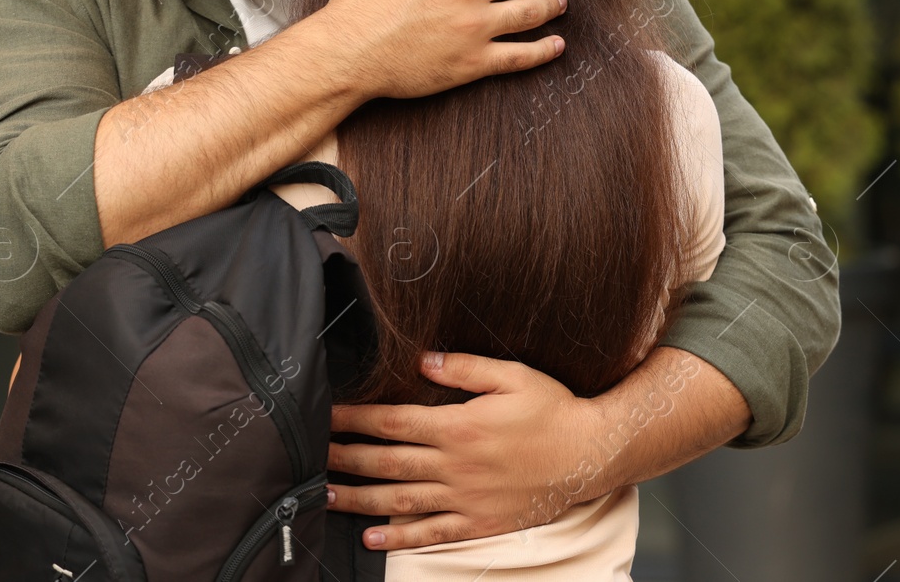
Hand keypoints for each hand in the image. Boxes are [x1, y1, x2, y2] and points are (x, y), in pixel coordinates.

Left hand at [325, 352, 611, 549]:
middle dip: (345, 457)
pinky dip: (398, 538)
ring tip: (325, 494)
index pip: (393, 421)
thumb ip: (464, 367)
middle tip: (311, 454)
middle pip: (387, 462)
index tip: (329, 415)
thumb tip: (423, 359)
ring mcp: (464, 497)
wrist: (588, 455)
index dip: (356, 418)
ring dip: (359, 497)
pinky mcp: (477, 521)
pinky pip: (430, 533)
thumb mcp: (512, 375)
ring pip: (399, 500)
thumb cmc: (553, 410)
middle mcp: (455, 464)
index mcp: (459, 425)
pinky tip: (372, 539)